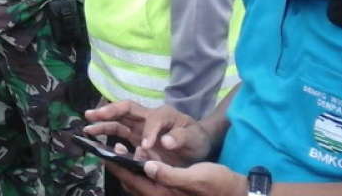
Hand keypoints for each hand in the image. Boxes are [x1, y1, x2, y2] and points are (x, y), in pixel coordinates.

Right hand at [85, 101, 210, 166]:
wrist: (196, 146)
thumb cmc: (195, 138)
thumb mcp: (194, 138)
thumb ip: (181, 138)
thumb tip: (165, 141)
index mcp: (163, 114)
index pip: (152, 119)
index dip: (148, 132)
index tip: (146, 147)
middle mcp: (148, 117)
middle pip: (126, 110)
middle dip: (109, 111)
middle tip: (91, 115)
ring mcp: (141, 128)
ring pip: (119, 122)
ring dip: (103, 123)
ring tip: (87, 128)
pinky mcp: (136, 138)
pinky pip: (120, 135)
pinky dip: (107, 137)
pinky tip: (96, 141)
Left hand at [106, 160, 245, 195]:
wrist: (237, 192)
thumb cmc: (218, 185)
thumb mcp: (194, 177)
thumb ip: (168, 174)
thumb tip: (145, 166)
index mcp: (163, 195)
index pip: (133, 181)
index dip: (118, 168)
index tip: (104, 155)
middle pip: (133, 183)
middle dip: (121, 167)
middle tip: (112, 150)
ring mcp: (167, 194)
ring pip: (141, 181)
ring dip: (131, 167)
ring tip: (123, 150)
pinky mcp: (172, 190)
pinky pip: (151, 181)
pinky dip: (143, 169)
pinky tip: (144, 157)